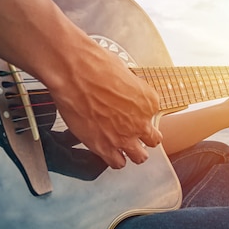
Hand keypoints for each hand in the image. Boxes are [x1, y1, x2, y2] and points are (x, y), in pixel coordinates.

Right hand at [48, 46, 162, 168]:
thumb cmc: (96, 65)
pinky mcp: (104, 147)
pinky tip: (108, 152)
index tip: (132, 112)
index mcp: (149, 101)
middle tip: (134, 134)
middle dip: (144, 138)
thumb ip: (128, 88)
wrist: (75, 73)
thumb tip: (122, 90)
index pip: (153, 114)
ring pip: (139, 157)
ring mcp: (124, 137)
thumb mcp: (123, 71)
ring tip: (123, 148)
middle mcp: (141, 122)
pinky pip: (117, 163)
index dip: (141, 114)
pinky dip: (114, 159)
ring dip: (133, 153)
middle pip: (153, 140)